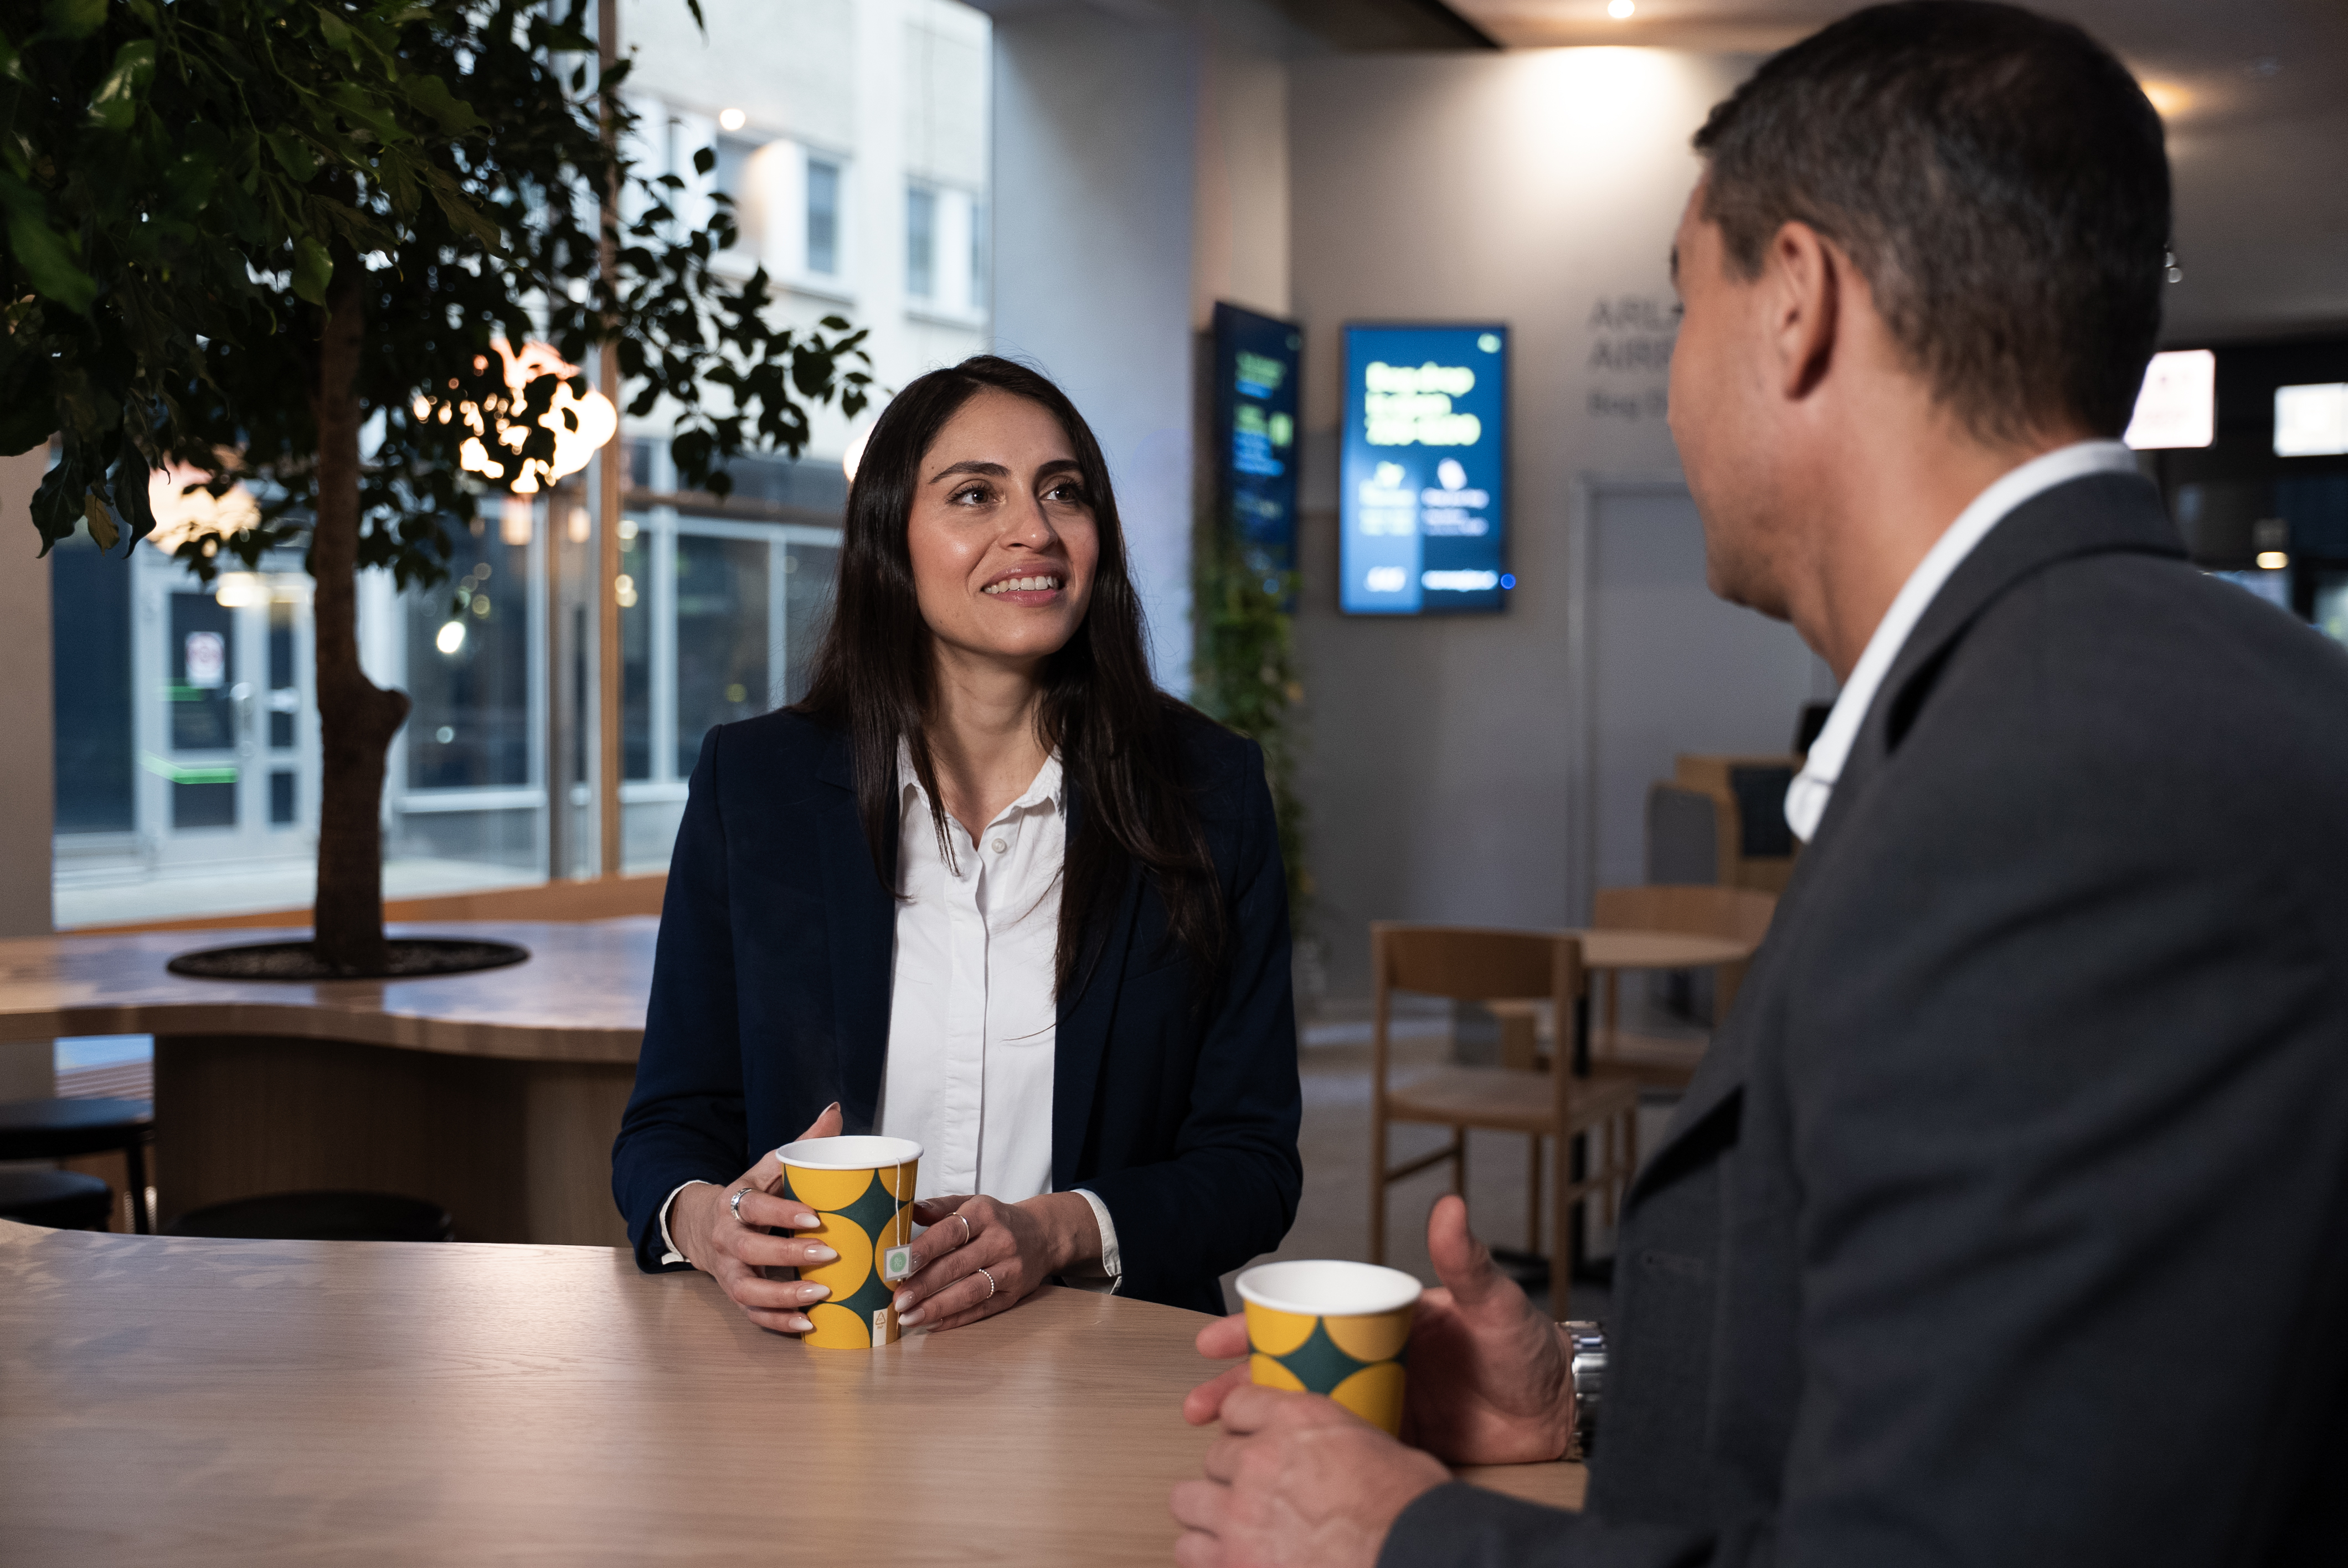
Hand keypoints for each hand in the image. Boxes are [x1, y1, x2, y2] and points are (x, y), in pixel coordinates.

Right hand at [668, 1102, 846, 1334]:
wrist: (706, 1226)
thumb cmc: (753, 1196)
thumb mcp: (771, 1168)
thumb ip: (803, 1145)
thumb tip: (836, 1111)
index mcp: (736, 1203)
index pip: (756, 1207)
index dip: (783, 1213)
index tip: (816, 1217)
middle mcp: (727, 1240)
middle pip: (751, 1250)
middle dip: (790, 1254)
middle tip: (830, 1254)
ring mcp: (729, 1271)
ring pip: (749, 1289)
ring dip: (784, 1296)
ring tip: (822, 1295)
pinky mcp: (737, 1295)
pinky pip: (754, 1314)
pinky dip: (779, 1322)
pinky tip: (809, 1324)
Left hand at [888, 1190, 1100, 1331]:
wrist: (1043, 1235)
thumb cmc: (996, 1220)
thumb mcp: (972, 1204)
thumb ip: (939, 1208)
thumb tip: (907, 1210)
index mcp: (985, 1214)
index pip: (951, 1231)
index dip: (924, 1248)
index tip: (898, 1263)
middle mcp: (1000, 1241)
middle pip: (957, 1265)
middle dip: (924, 1285)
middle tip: (898, 1300)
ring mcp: (1010, 1269)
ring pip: (970, 1292)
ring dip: (937, 1307)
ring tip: (909, 1318)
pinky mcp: (1014, 1295)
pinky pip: (982, 1310)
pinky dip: (955, 1319)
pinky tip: (932, 1324)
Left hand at [1169, 1383, 1448, 1567]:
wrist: (1415, 1553)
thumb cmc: (1412, 1511)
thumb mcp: (1378, 1449)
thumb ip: (1335, 1443)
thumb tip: (1330, 1457)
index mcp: (1298, 1418)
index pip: (1239, 1403)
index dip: (1245, 1427)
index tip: (1250, 1441)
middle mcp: (1261, 1457)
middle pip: (1214, 1456)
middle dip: (1232, 1477)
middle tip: (1254, 1496)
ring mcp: (1241, 1511)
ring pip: (1187, 1499)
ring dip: (1208, 1513)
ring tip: (1230, 1529)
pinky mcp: (1232, 1560)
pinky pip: (1189, 1551)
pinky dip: (1204, 1555)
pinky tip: (1226, 1559)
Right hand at [1183, 1195, 1571, 1465]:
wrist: (1559, 1409)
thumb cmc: (1526, 1346)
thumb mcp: (1492, 1301)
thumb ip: (1467, 1260)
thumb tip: (1449, 1205)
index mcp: (1381, 1317)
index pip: (1306, 1316)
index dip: (1255, 1326)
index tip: (1215, 1340)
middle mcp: (1371, 1357)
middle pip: (1291, 1367)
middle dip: (1241, 1384)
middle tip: (1200, 1404)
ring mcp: (1379, 1399)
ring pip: (1305, 1410)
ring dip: (1262, 1422)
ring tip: (1219, 1440)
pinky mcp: (1394, 1440)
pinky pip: (1340, 1446)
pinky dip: (1305, 1454)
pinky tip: (1274, 1466)